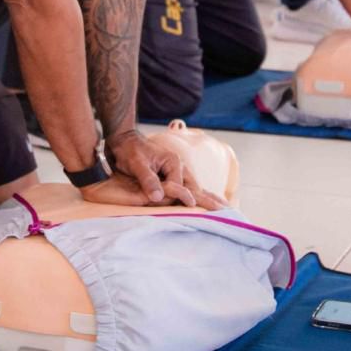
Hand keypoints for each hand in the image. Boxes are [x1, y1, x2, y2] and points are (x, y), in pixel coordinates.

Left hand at [97, 130, 225, 209]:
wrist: (125, 141)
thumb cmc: (130, 151)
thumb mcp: (137, 164)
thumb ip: (148, 180)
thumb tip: (159, 197)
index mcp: (173, 162)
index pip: (180, 185)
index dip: (181, 196)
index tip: (190, 207)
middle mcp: (179, 167)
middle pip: (195, 187)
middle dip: (210, 199)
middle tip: (226, 209)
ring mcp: (178, 172)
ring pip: (195, 188)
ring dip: (208, 198)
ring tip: (225, 207)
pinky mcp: (173, 176)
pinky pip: (188, 187)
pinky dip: (199, 195)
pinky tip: (209, 200)